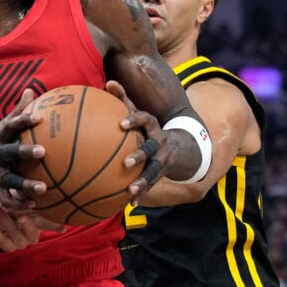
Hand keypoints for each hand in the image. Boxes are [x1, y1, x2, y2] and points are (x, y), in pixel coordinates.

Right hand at [0, 89, 46, 205]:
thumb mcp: (0, 130)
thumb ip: (16, 112)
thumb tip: (30, 90)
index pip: (10, 126)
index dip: (23, 121)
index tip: (39, 118)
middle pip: (9, 152)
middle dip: (24, 151)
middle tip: (42, 151)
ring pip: (10, 180)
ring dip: (26, 185)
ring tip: (43, 188)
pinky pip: (8, 200)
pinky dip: (21, 204)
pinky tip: (37, 205)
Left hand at [0, 200, 64, 251]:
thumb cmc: (10, 205)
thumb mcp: (18, 198)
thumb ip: (26, 194)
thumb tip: (36, 184)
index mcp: (38, 224)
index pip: (48, 224)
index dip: (55, 226)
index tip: (62, 227)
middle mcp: (32, 236)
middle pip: (32, 232)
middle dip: (26, 224)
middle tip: (21, 215)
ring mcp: (21, 243)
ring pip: (15, 235)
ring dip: (5, 221)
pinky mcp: (8, 247)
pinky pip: (2, 241)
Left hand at [104, 81, 167, 204]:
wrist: (178, 146)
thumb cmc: (146, 127)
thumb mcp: (138, 113)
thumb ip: (123, 98)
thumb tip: (108, 82)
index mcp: (152, 126)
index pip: (145, 119)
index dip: (134, 120)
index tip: (121, 125)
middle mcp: (160, 142)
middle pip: (152, 148)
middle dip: (141, 155)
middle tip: (126, 162)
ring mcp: (162, 159)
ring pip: (154, 171)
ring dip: (143, 181)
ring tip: (131, 189)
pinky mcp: (161, 174)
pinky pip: (151, 185)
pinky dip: (141, 195)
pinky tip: (131, 204)